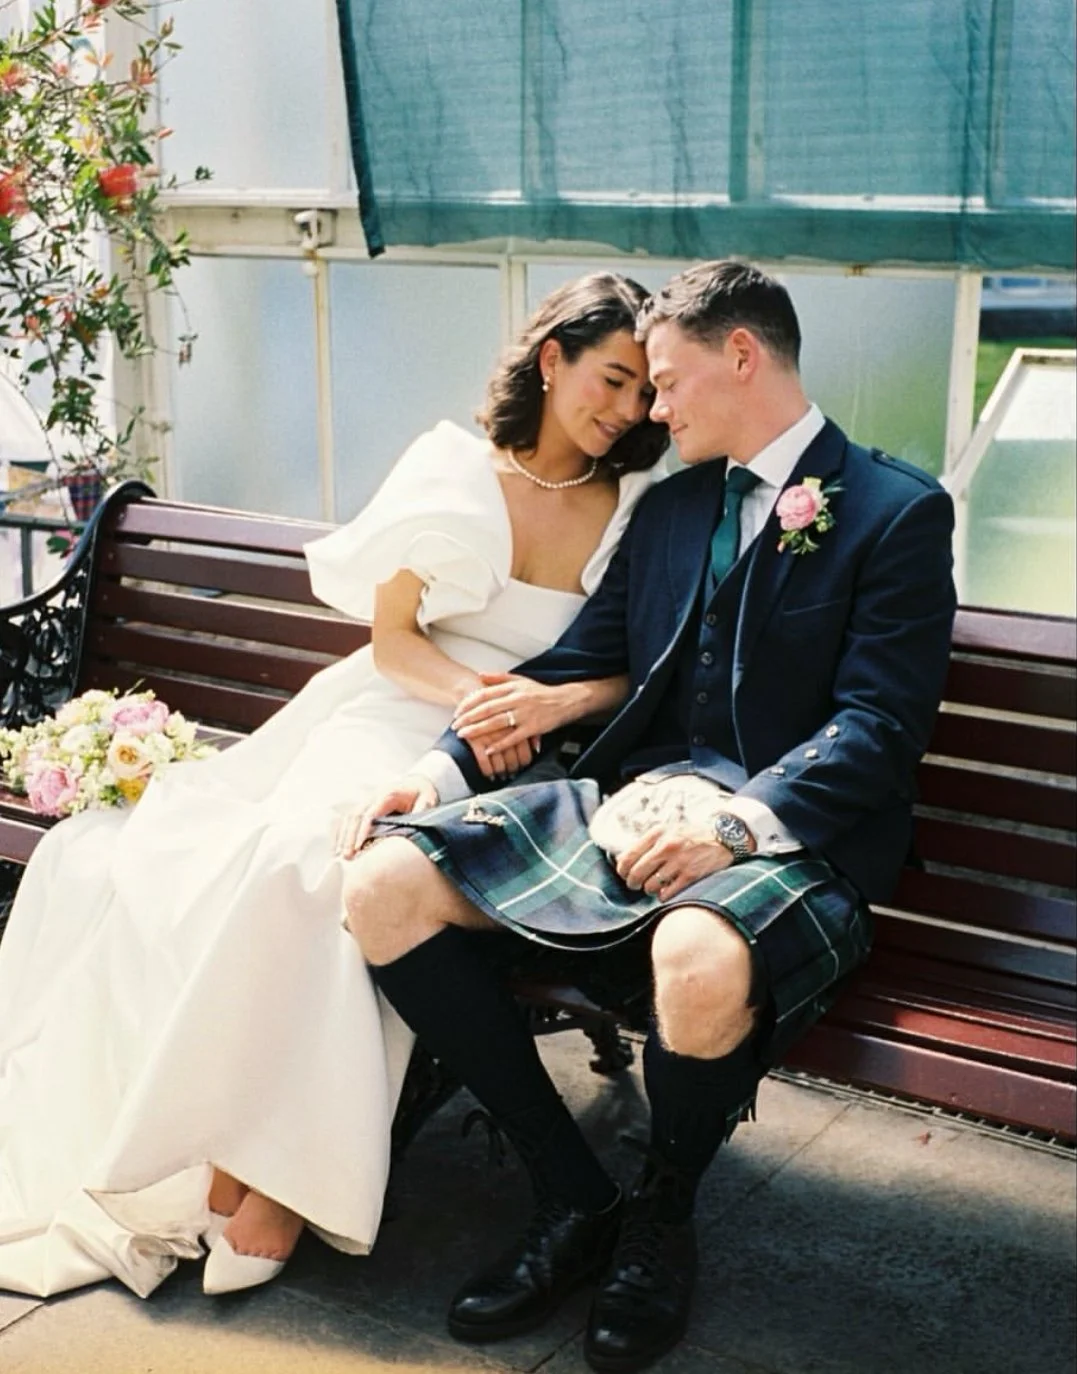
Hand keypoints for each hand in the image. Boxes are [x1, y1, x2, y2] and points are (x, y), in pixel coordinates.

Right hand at [334, 775, 438, 859]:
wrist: (417, 783)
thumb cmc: (422, 795)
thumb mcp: (427, 802)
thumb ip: (421, 814)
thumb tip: (417, 829)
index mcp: (388, 795)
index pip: (369, 815)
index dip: (362, 832)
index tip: (358, 848)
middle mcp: (374, 796)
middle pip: (355, 816)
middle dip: (348, 837)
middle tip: (346, 856)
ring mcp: (367, 800)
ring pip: (349, 817)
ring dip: (343, 836)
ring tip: (339, 855)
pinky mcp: (365, 806)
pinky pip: (350, 818)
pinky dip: (343, 832)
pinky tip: (340, 846)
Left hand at [452, 672, 573, 777]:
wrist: (566, 701)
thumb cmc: (540, 692)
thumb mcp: (521, 680)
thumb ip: (499, 677)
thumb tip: (480, 675)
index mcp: (512, 687)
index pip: (484, 694)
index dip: (468, 703)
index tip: (457, 711)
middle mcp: (517, 699)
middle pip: (487, 709)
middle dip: (468, 718)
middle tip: (454, 726)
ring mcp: (525, 714)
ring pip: (497, 722)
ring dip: (478, 730)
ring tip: (463, 735)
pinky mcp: (534, 727)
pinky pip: (513, 737)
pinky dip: (500, 744)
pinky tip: (488, 750)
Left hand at [615, 821, 734, 899]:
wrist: (723, 837)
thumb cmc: (692, 835)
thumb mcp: (667, 830)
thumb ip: (646, 843)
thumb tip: (622, 860)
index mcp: (658, 833)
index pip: (628, 856)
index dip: (622, 870)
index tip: (625, 874)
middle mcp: (666, 846)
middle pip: (636, 874)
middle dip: (633, 883)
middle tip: (636, 884)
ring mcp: (679, 862)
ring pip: (650, 886)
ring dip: (650, 889)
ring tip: (656, 885)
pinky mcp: (691, 876)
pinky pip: (666, 894)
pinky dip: (663, 895)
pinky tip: (667, 890)